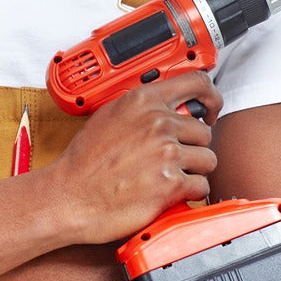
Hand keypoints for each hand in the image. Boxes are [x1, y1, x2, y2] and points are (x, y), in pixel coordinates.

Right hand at [53, 70, 222, 245]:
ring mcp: (166, 153)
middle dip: (192, 146)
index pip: (197, 84)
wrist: (70, 196)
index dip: (211, 97)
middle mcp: (158, 123)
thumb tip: (168, 107)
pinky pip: (202, 186)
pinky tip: (167, 192)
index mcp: (142, 101)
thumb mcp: (108, 117)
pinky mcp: (171, 183)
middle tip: (171, 158)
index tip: (210, 109)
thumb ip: (141, 109)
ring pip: (207, 159)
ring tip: (167, 176)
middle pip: (204, 131)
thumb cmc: (83, 162)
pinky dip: (189, 193)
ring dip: (192, 170)